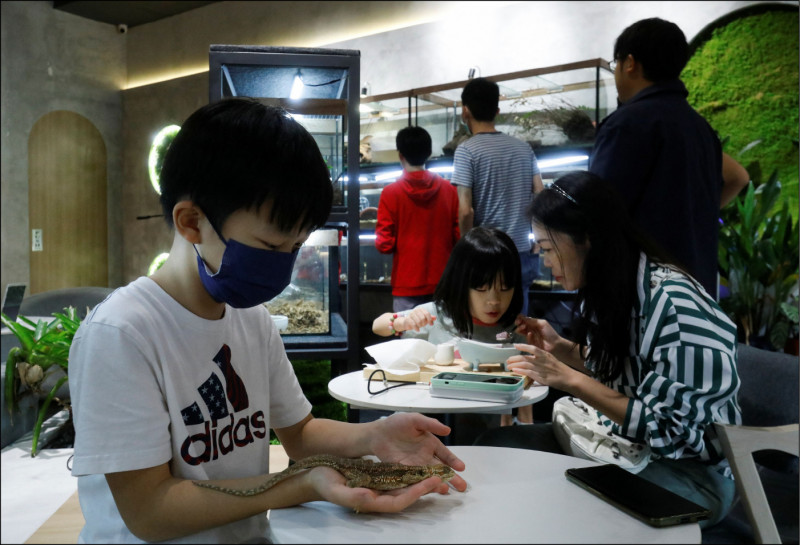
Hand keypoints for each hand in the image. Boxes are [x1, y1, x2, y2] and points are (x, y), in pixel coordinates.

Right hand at [307, 465, 447, 513]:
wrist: (315, 476)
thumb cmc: (325, 483)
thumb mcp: (337, 490)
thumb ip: (354, 496)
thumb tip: (371, 498)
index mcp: (371, 503)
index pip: (400, 502)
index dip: (417, 493)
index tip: (431, 483)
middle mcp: (378, 498)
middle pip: (407, 494)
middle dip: (425, 487)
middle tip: (441, 477)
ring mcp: (378, 489)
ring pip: (404, 486)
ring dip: (420, 480)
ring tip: (436, 472)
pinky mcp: (377, 480)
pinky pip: (397, 478)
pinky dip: (409, 473)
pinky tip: (418, 464)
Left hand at [368, 413, 466, 491]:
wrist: (377, 434)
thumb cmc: (397, 424)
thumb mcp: (414, 420)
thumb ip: (430, 424)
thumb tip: (448, 430)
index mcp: (430, 444)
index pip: (445, 454)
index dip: (453, 461)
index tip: (461, 468)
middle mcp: (425, 457)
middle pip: (441, 469)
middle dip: (452, 478)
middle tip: (462, 487)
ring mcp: (415, 466)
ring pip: (429, 477)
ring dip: (438, 484)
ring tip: (446, 491)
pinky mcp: (404, 473)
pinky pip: (414, 481)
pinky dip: (421, 486)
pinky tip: (426, 491)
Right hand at [398, 308, 435, 332]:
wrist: (406, 322)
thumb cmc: (416, 320)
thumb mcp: (424, 319)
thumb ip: (429, 318)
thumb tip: (435, 318)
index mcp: (421, 309)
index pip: (427, 313)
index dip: (430, 319)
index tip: (431, 324)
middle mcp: (416, 310)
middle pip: (423, 318)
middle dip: (424, 323)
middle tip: (423, 325)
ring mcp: (411, 314)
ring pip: (418, 321)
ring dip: (420, 326)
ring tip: (419, 326)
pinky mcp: (408, 319)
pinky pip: (413, 324)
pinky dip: (416, 328)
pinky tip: (418, 330)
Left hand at [507, 343, 580, 391]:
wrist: (569, 378)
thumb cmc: (560, 369)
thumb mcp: (551, 359)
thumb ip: (541, 358)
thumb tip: (531, 359)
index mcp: (544, 354)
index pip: (532, 348)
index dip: (522, 346)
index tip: (515, 345)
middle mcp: (541, 360)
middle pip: (524, 357)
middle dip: (514, 358)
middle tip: (508, 360)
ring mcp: (540, 368)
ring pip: (524, 365)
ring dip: (515, 365)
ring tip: (509, 366)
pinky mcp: (540, 377)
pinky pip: (528, 372)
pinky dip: (520, 371)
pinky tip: (515, 371)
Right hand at [513, 316, 562, 351]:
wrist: (555, 345)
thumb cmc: (550, 333)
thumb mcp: (542, 323)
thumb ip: (532, 320)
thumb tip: (522, 317)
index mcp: (534, 323)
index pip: (524, 319)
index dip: (520, 318)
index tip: (518, 318)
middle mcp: (531, 328)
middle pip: (521, 324)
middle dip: (518, 323)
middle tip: (518, 322)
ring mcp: (529, 335)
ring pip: (521, 331)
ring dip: (520, 328)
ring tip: (523, 327)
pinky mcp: (529, 342)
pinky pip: (525, 338)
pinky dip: (526, 335)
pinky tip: (530, 334)